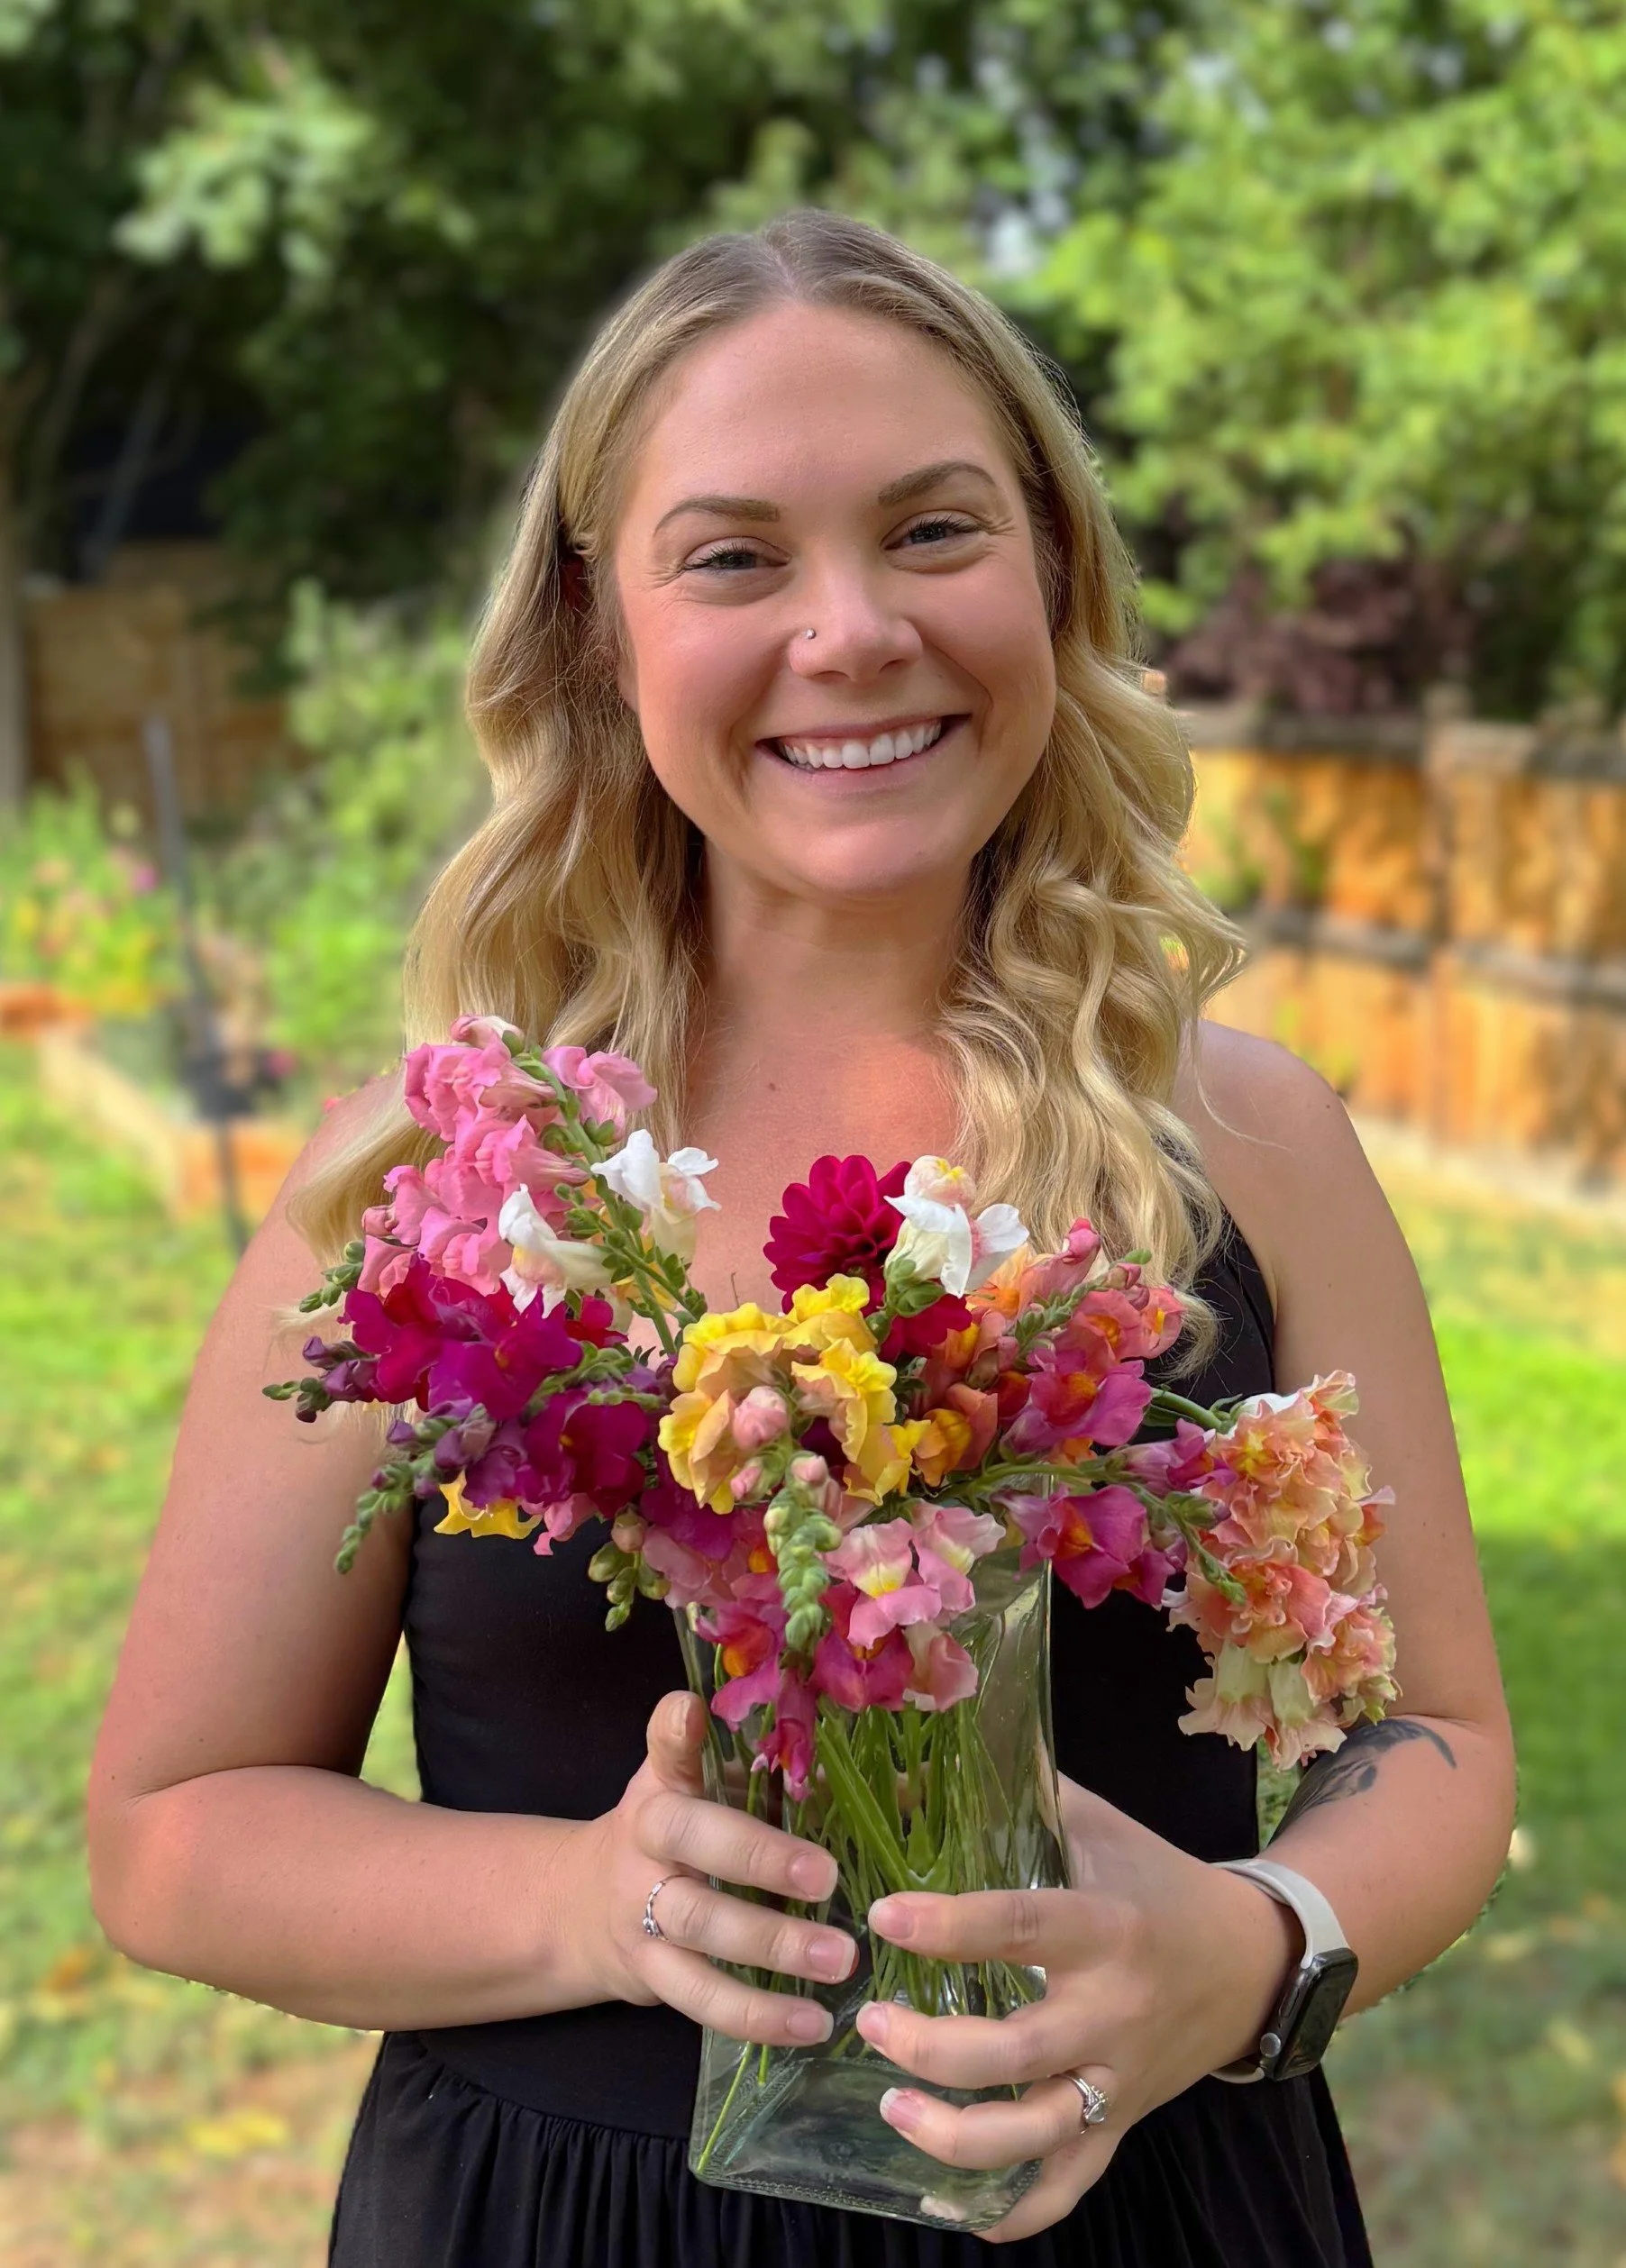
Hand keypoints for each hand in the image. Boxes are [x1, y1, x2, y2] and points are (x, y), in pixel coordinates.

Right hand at [570, 1690, 856, 2047]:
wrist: (585, 1909)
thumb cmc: (683, 1837)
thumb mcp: (712, 1795)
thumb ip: (790, 1783)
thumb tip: (914, 1786)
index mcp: (665, 1785)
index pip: (665, 1748)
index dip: (675, 1731)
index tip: (693, 1710)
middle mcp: (645, 1839)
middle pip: (689, 1839)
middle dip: (759, 1857)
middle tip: (827, 1877)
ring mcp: (641, 1909)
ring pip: (699, 1926)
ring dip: (771, 1945)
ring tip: (839, 1960)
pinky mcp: (650, 1975)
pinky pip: (702, 1999)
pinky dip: (757, 2016)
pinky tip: (812, 2024)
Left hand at [854, 1778, 1299, 2242]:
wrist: (1254, 1960)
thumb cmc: (1154, 1879)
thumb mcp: (1094, 1823)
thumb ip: (1014, 1793)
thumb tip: (911, 1767)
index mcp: (1107, 1929)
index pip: (1022, 1929)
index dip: (950, 1927)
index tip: (885, 1917)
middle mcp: (1115, 2013)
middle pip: (1018, 2051)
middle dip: (934, 2047)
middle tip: (871, 2021)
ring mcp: (1119, 2079)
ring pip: (1037, 2134)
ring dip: (956, 2136)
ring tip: (892, 2104)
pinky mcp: (1122, 2124)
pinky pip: (1071, 2186)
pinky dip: (1016, 2211)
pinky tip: (952, 2208)